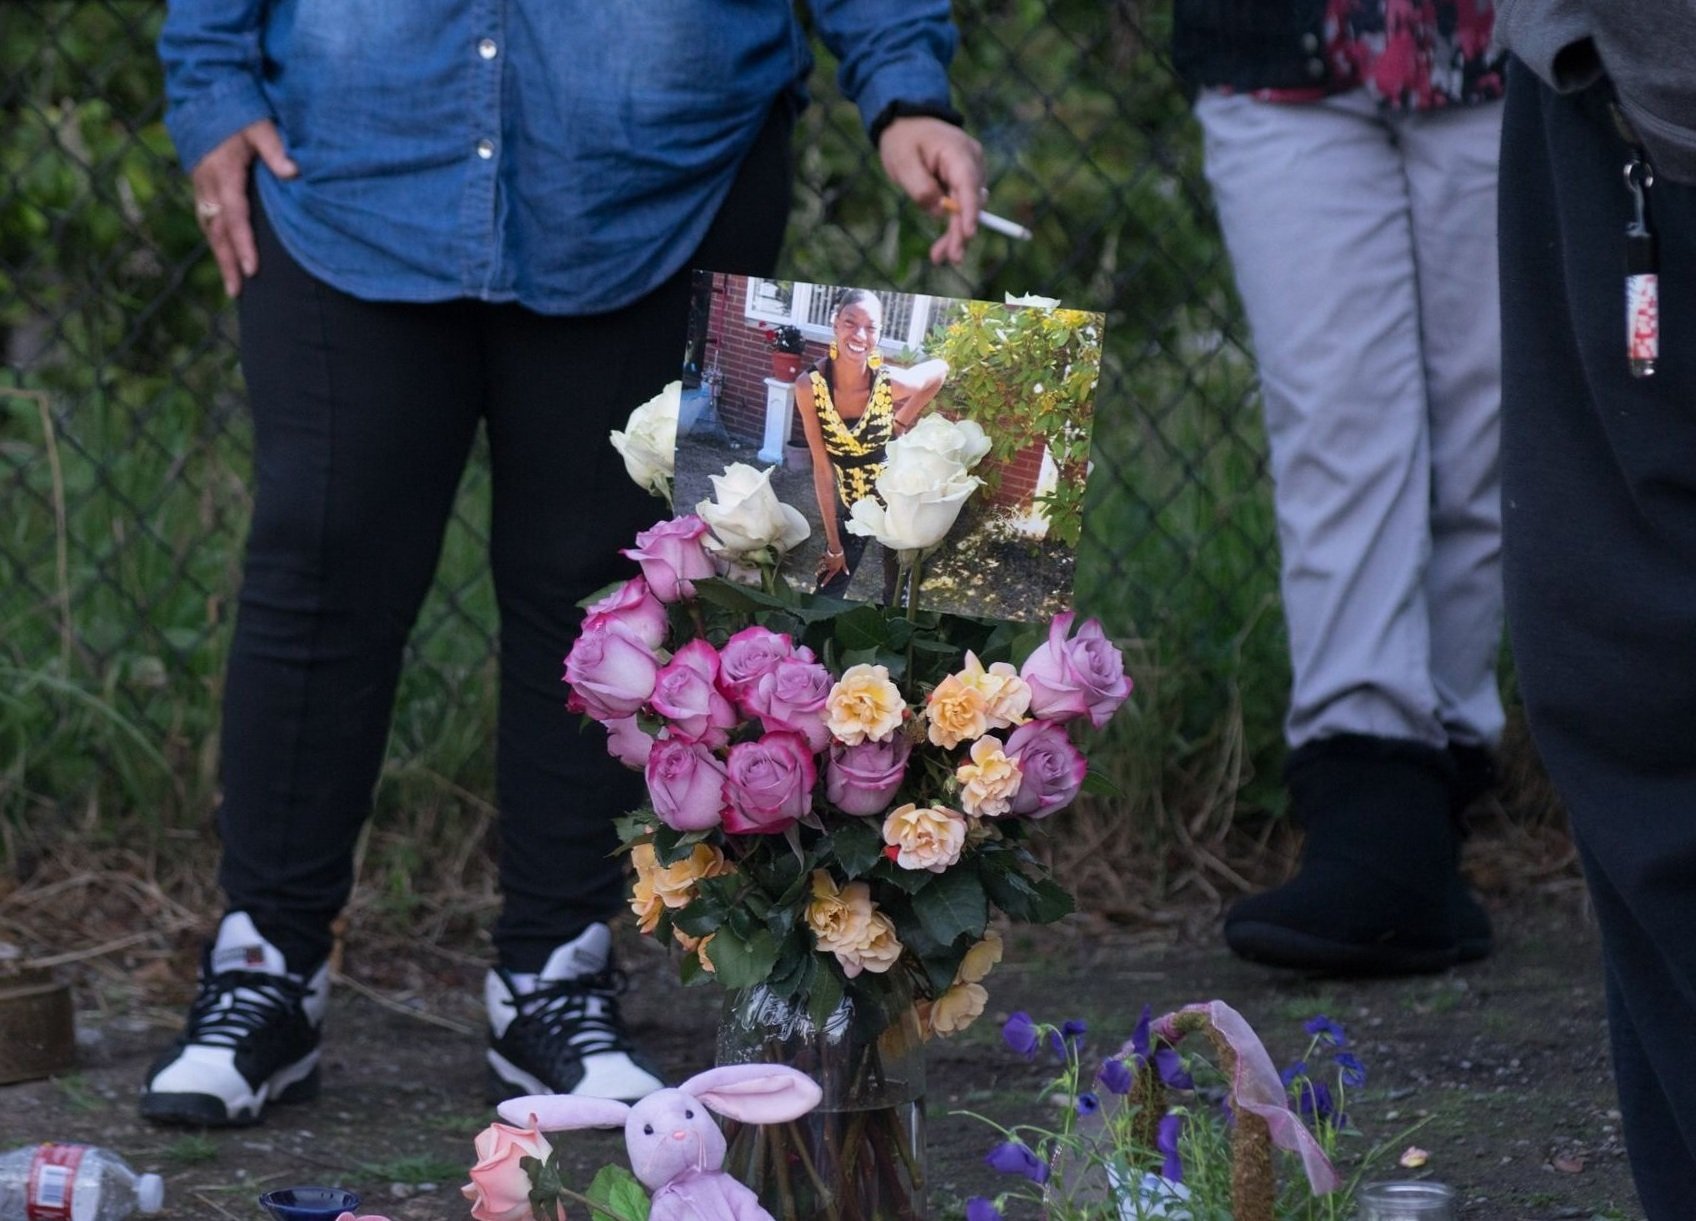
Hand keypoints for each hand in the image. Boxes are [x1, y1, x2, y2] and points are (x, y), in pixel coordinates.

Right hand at [191, 119, 297, 296]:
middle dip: (227, 262)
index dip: (243, 244)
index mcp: (223, 172)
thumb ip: (275, 148)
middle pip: (217, 230)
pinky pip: (207, 218)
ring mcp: (202, 184)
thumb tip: (294, 172)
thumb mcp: (259, 124)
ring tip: (233, 285)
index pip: (235, 216)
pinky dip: (217, 239)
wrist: (205, 94)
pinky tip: (226, 256)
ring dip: (220, 256)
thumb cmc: (239, 110)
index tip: (252, 269)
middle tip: (237, 292)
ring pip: (210, 227)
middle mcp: (208, 183)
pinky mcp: (202, 184)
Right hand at [816, 548, 847, 584]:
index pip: (829, 577)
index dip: (825, 582)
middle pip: (822, 570)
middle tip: (816, 574)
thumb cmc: (841, 556)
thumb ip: (845, 568)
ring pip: (820, 564)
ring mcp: (826, 562)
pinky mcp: (824, 557)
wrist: (836, 550)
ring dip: (819, 565)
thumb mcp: (843, 562)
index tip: (821, 586)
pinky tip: (821, 557)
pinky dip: (821, 557)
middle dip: (818, 572)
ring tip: (818, 565)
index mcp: (834, 569)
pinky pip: (822, 557)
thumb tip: (848, 574)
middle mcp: (829, 566)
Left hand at [876, 116, 984, 265]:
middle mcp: (971, 162)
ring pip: (969, 209)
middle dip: (961, 232)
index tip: (968, 234)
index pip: (968, 185)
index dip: (969, 212)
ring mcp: (970, 171)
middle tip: (950, 258)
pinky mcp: (964, 181)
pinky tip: (943, 246)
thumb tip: (940, 212)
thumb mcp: (903, 161)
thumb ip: (921, 187)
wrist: (907, 121)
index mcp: (957, 152)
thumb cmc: (904, 139)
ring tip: (939, 257)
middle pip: (972, 202)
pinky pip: (962, 207)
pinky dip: (954, 225)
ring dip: (957, 234)